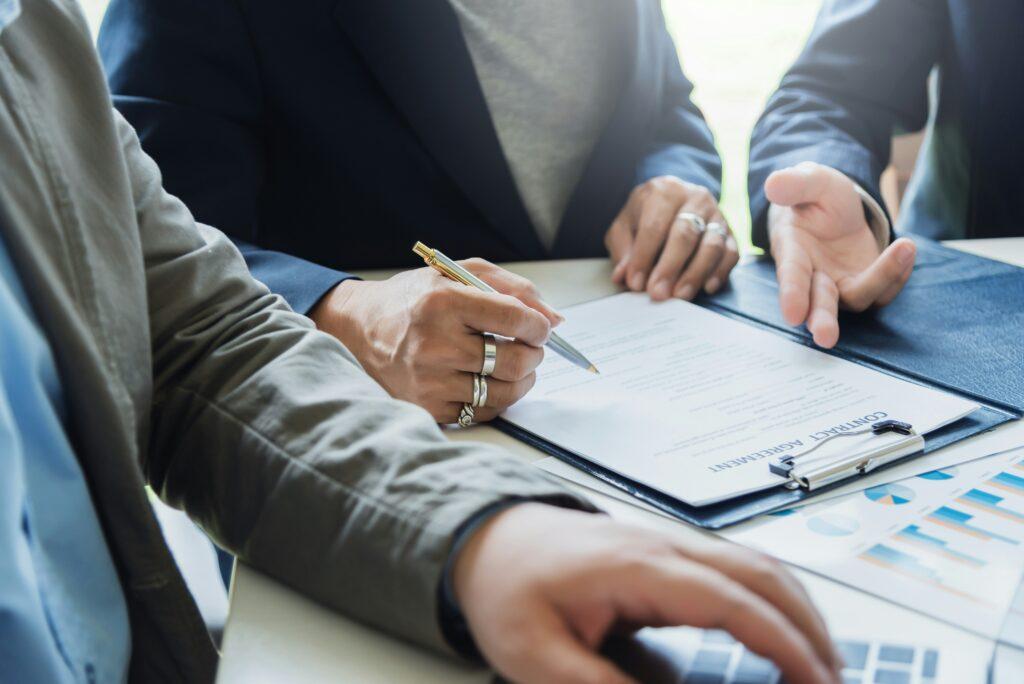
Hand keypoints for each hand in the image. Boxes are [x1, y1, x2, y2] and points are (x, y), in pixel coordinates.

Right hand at [310, 259, 559, 423]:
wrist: (360, 328)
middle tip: (531, 348)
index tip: (541, 327)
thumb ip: (511, 288)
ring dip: (523, 380)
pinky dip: (496, 399)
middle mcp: (434, 344)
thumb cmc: (415, 299)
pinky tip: (490, 381)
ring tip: (516, 366)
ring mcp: (429, 380)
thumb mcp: (457, 273)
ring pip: (503, 392)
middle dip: (535, 354)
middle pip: (514, 361)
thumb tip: (555, 318)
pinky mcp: (426, 407)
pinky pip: (482, 412)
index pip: (514, 318)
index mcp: (443, 302)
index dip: (539, 325)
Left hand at [454, 504, 841, 683]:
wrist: (486, 538)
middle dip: (809, 626)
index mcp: (639, 567)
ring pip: (755, 562)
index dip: (784, 644)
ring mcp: (667, 539)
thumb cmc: (507, 590)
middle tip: (835, 680)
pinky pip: (735, 563)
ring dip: (797, 606)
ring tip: (822, 660)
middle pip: (760, 573)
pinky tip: (779, 625)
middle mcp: (664, 543)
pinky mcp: (664, 547)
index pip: (732, 602)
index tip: (819, 683)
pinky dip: (771, 594)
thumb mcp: (538, 657)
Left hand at [605, 176, 739, 300]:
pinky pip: (731, 254)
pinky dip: (720, 272)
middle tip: (658, 293)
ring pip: (712, 245)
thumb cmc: (645, 218)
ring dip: (695, 274)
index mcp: (664, 192)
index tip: (635, 283)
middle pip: (685, 234)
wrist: (673, 203)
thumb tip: (623, 277)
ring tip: (680, 296)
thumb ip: (623, 250)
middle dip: (670, 267)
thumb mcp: (624, 227)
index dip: (644, 257)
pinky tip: (706, 288)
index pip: (654, 226)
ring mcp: (717, 215)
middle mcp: (695, 198)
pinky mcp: (731, 233)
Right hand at [765, 162, 916, 347]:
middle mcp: (815, 277)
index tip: (793, 314)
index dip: (791, 295)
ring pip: (858, 297)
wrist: (834, 207)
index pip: (791, 277)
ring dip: (881, 279)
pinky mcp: (866, 285)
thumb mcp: (810, 180)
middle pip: (820, 304)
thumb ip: (795, 184)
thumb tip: (774, 184)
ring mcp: (842, 285)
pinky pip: (884, 291)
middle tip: (825, 337)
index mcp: (793, 252)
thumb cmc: (814, 198)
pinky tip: (906, 250)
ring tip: (906, 247)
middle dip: (822, 320)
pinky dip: (897, 274)